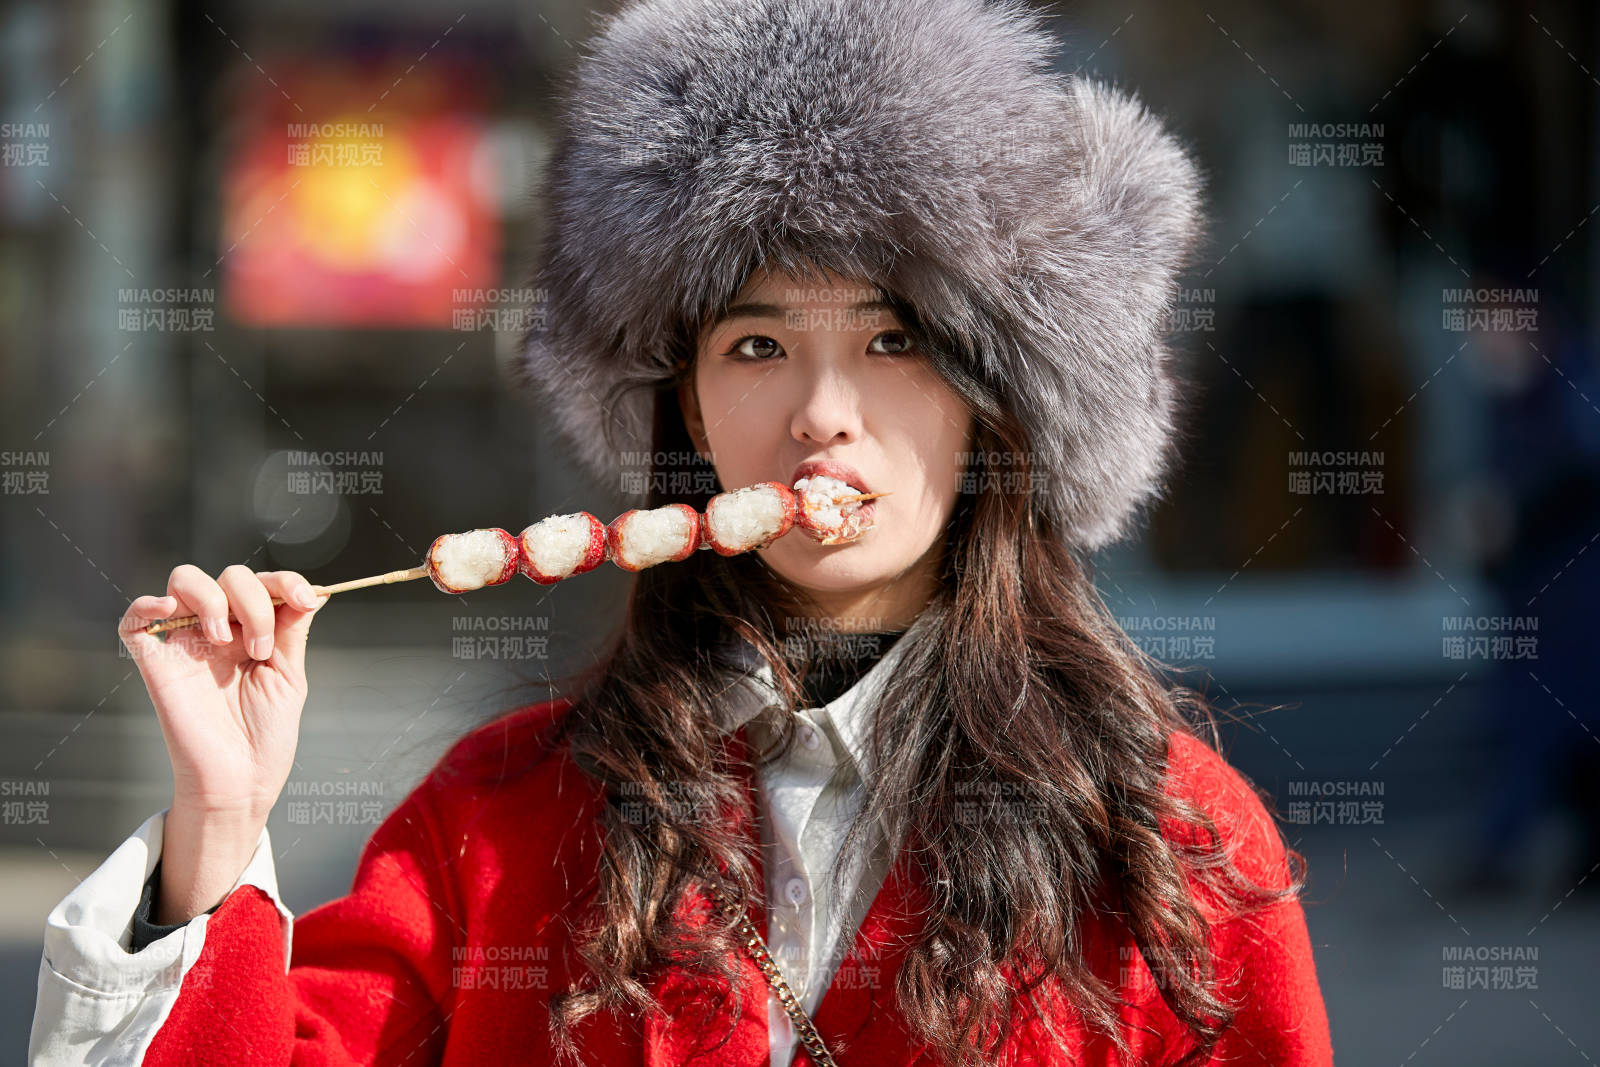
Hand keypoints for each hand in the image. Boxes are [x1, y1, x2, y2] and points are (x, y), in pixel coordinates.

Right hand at [118, 565, 326, 820]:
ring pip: (185, 581)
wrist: (239, 782)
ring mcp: (184, 644)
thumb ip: (291, 631)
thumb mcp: (288, 676)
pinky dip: (147, 604)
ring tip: (225, 642)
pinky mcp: (154, 663)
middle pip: (228, 576)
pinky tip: (168, 609)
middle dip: (254, 602)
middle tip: (260, 650)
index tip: (304, 599)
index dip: (285, 580)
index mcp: (252, 631)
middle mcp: (218, 631)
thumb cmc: (264, 737)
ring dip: (214, 599)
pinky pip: (134, 620)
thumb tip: (312, 592)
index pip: (263, 583)